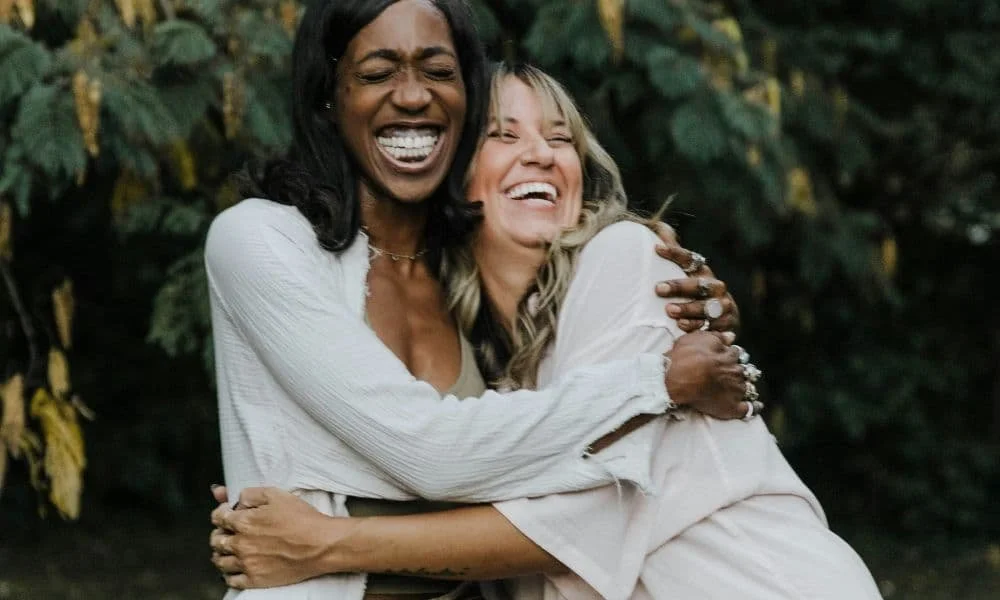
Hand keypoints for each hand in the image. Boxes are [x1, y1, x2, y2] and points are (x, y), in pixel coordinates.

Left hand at [210, 487, 347, 588]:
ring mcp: (247, 564)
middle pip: (216, 540)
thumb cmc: (302, 519)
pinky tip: (234, 568)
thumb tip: (236, 498)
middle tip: (226, 531)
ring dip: (220, 553)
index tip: (227, 512)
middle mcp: (240, 544)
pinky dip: (228, 574)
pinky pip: (231, 580)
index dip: (221, 512)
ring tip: (228, 550)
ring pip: (220, 561)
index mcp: (244, 522)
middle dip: (219, 533)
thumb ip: (251, 494)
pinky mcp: (255, 580)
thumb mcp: (277, 495)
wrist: (320, 544)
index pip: (218, 517)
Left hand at [651, 241, 740, 333]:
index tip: (657, 249)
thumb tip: (658, 238)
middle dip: (678, 286)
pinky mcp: (727, 325)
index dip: (675, 253)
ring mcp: (724, 307)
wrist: (727, 323)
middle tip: (658, 288)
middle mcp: (716, 288)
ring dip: (687, 309)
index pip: (690, 259)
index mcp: (705, 273)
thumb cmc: (699, 297)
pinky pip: (711, 327)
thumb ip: (676, 260)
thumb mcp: (690, 279)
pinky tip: (682, 327)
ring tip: (670, 310)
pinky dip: (696, 327)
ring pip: (706, 307)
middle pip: (698, 285)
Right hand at [663, 330, 748, 419]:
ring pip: (746, 387)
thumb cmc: (684, 357)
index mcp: (729, 356)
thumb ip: (717, 337)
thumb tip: (731, 336)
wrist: (676, 378)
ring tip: (731, 390)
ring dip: (741, 387)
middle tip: (723, 375)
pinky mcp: (732, 407)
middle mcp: (736, 372)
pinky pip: (748, 409)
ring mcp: (736, 390)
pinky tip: (754, 406)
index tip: (721, 358)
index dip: (728, 356)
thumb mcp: (698, 338)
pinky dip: (752, 407)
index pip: (735, 354)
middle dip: (734, 372)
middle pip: (742, 370)